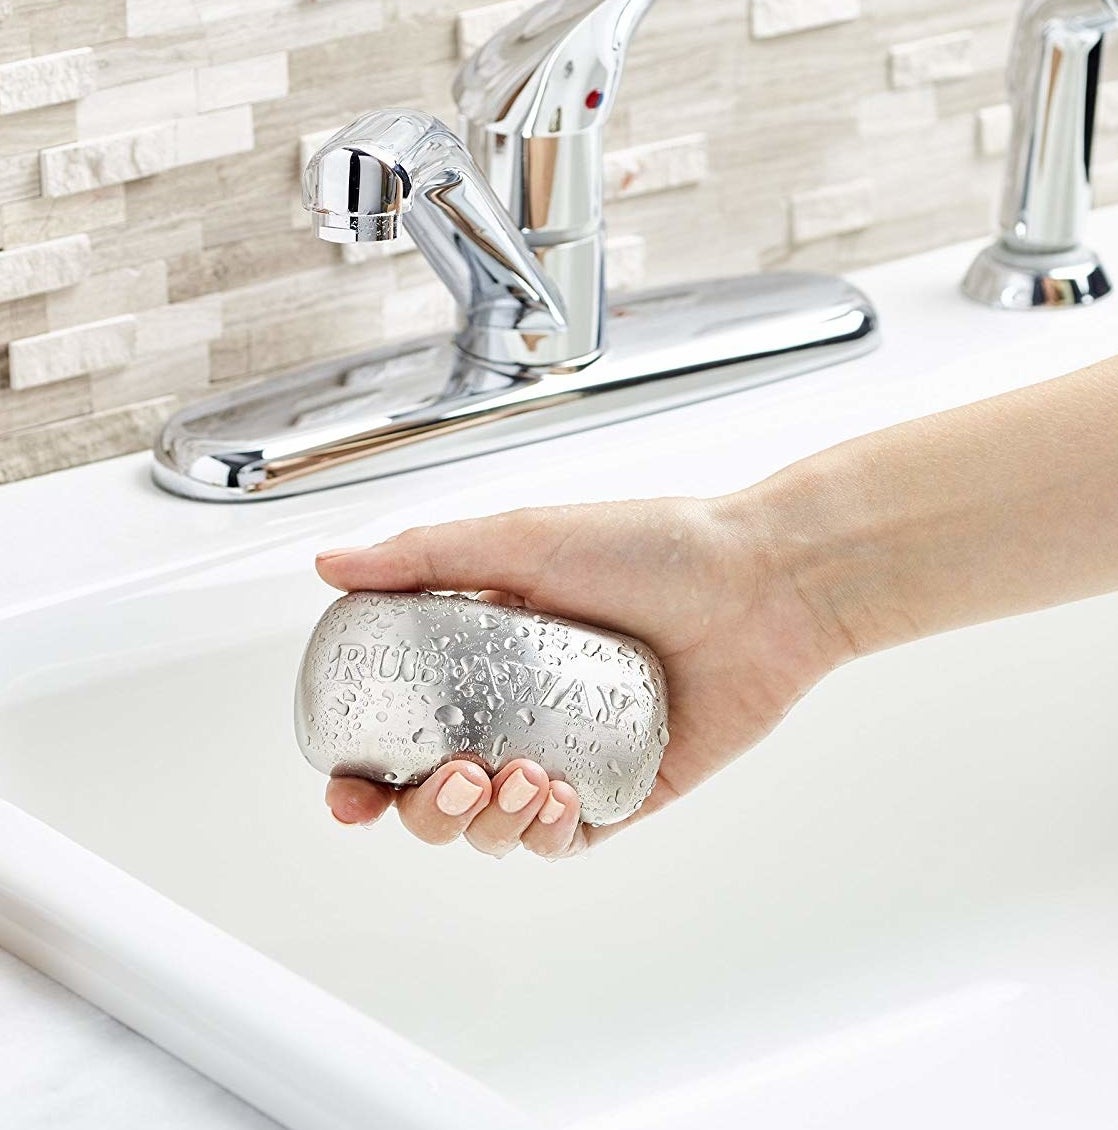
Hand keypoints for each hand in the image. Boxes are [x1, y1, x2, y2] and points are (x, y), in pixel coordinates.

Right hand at [314, 492, 853, 858]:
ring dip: (484, 821)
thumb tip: (330, 565)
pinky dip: (544, 832)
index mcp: (480, 655)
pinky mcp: (624, 789)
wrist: (762, 581)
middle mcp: (517, 710)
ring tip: (521, 777)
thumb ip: (423, 557)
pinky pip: (564, 839)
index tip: (345, 788)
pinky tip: (559, 797)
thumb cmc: (650, 546)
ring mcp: (568, 753)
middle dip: (422, 809)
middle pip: (434, 794)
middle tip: (451, 775)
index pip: (397, 726)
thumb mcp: (524, 538)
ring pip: (492, 826)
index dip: (361, 769)